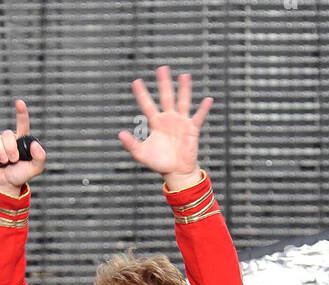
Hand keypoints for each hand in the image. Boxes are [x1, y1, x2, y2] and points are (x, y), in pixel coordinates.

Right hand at [0, 99, 45, 192]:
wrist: (5, 186)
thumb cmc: (20, 176)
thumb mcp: (34, 169)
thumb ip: (39, 157)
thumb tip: (35, 145)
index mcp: (21, 141)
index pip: (22, 123)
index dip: (21, 112)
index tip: (19, 103)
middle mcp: (9, 140)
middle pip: (7, 134)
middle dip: (10, 148)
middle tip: (13, 160)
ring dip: (1, 152)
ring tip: (4, 162)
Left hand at [118, 65, 212, 186]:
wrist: (176, 172)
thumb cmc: (159, 163)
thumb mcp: (141, 154)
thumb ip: (131, 144)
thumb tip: (120, 134)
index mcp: (156, 122)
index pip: (147, 105)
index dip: (141, 94)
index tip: (136, 81)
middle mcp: (169, 118)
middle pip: (166, 97)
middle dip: (164, 83)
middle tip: (162, 68)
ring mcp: (181, 122)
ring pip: (182, 102)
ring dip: (184, 89)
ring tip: (184, 76)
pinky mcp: (192, 129)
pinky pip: (198, 117)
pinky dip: (203, 109)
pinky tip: (208, 99)